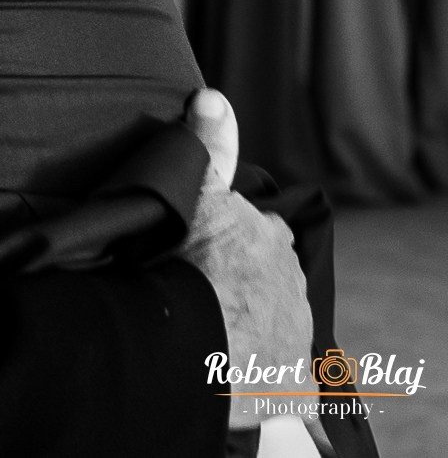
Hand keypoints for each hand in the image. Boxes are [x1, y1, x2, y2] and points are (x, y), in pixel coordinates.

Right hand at [178, 89, 313, 430]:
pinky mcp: (286, 377)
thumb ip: (205, 151)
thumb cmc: (186, 274)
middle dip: (238, 273)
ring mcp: (288, 330)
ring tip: (200, 323)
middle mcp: (289, 280)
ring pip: (266, 314)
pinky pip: (268, 364)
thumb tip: (213, 97)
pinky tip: (218, 357)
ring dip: (241, 316)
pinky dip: (247, 359)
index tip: (203, 245)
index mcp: (268, 238)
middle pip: (263, 269)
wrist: (194, 355)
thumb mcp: (193, 201)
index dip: (227, 232)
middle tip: (195, 282)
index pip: (256, 227)